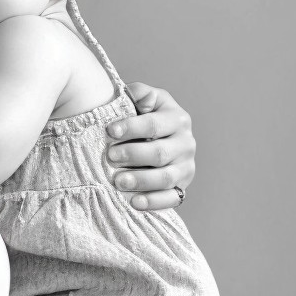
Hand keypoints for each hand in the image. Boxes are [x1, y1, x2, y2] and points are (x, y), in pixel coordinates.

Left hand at [105, 82, 195, 211]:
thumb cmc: (145, 116)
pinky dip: (153, 202)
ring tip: (118, 181)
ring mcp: (186, 168)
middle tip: (110, 156)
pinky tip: (134, 202)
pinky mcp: (182, 188)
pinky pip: (171, 198)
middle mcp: (186, 143)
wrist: (159, 138)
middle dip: (133, 155)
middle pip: (160, 153)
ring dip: (140, 180)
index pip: (154, 124)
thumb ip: (139, 93)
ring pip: (165, 177)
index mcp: (177, 118)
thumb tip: (129, 92)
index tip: (110, 131)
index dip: (131, 127)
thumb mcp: (146, 100)